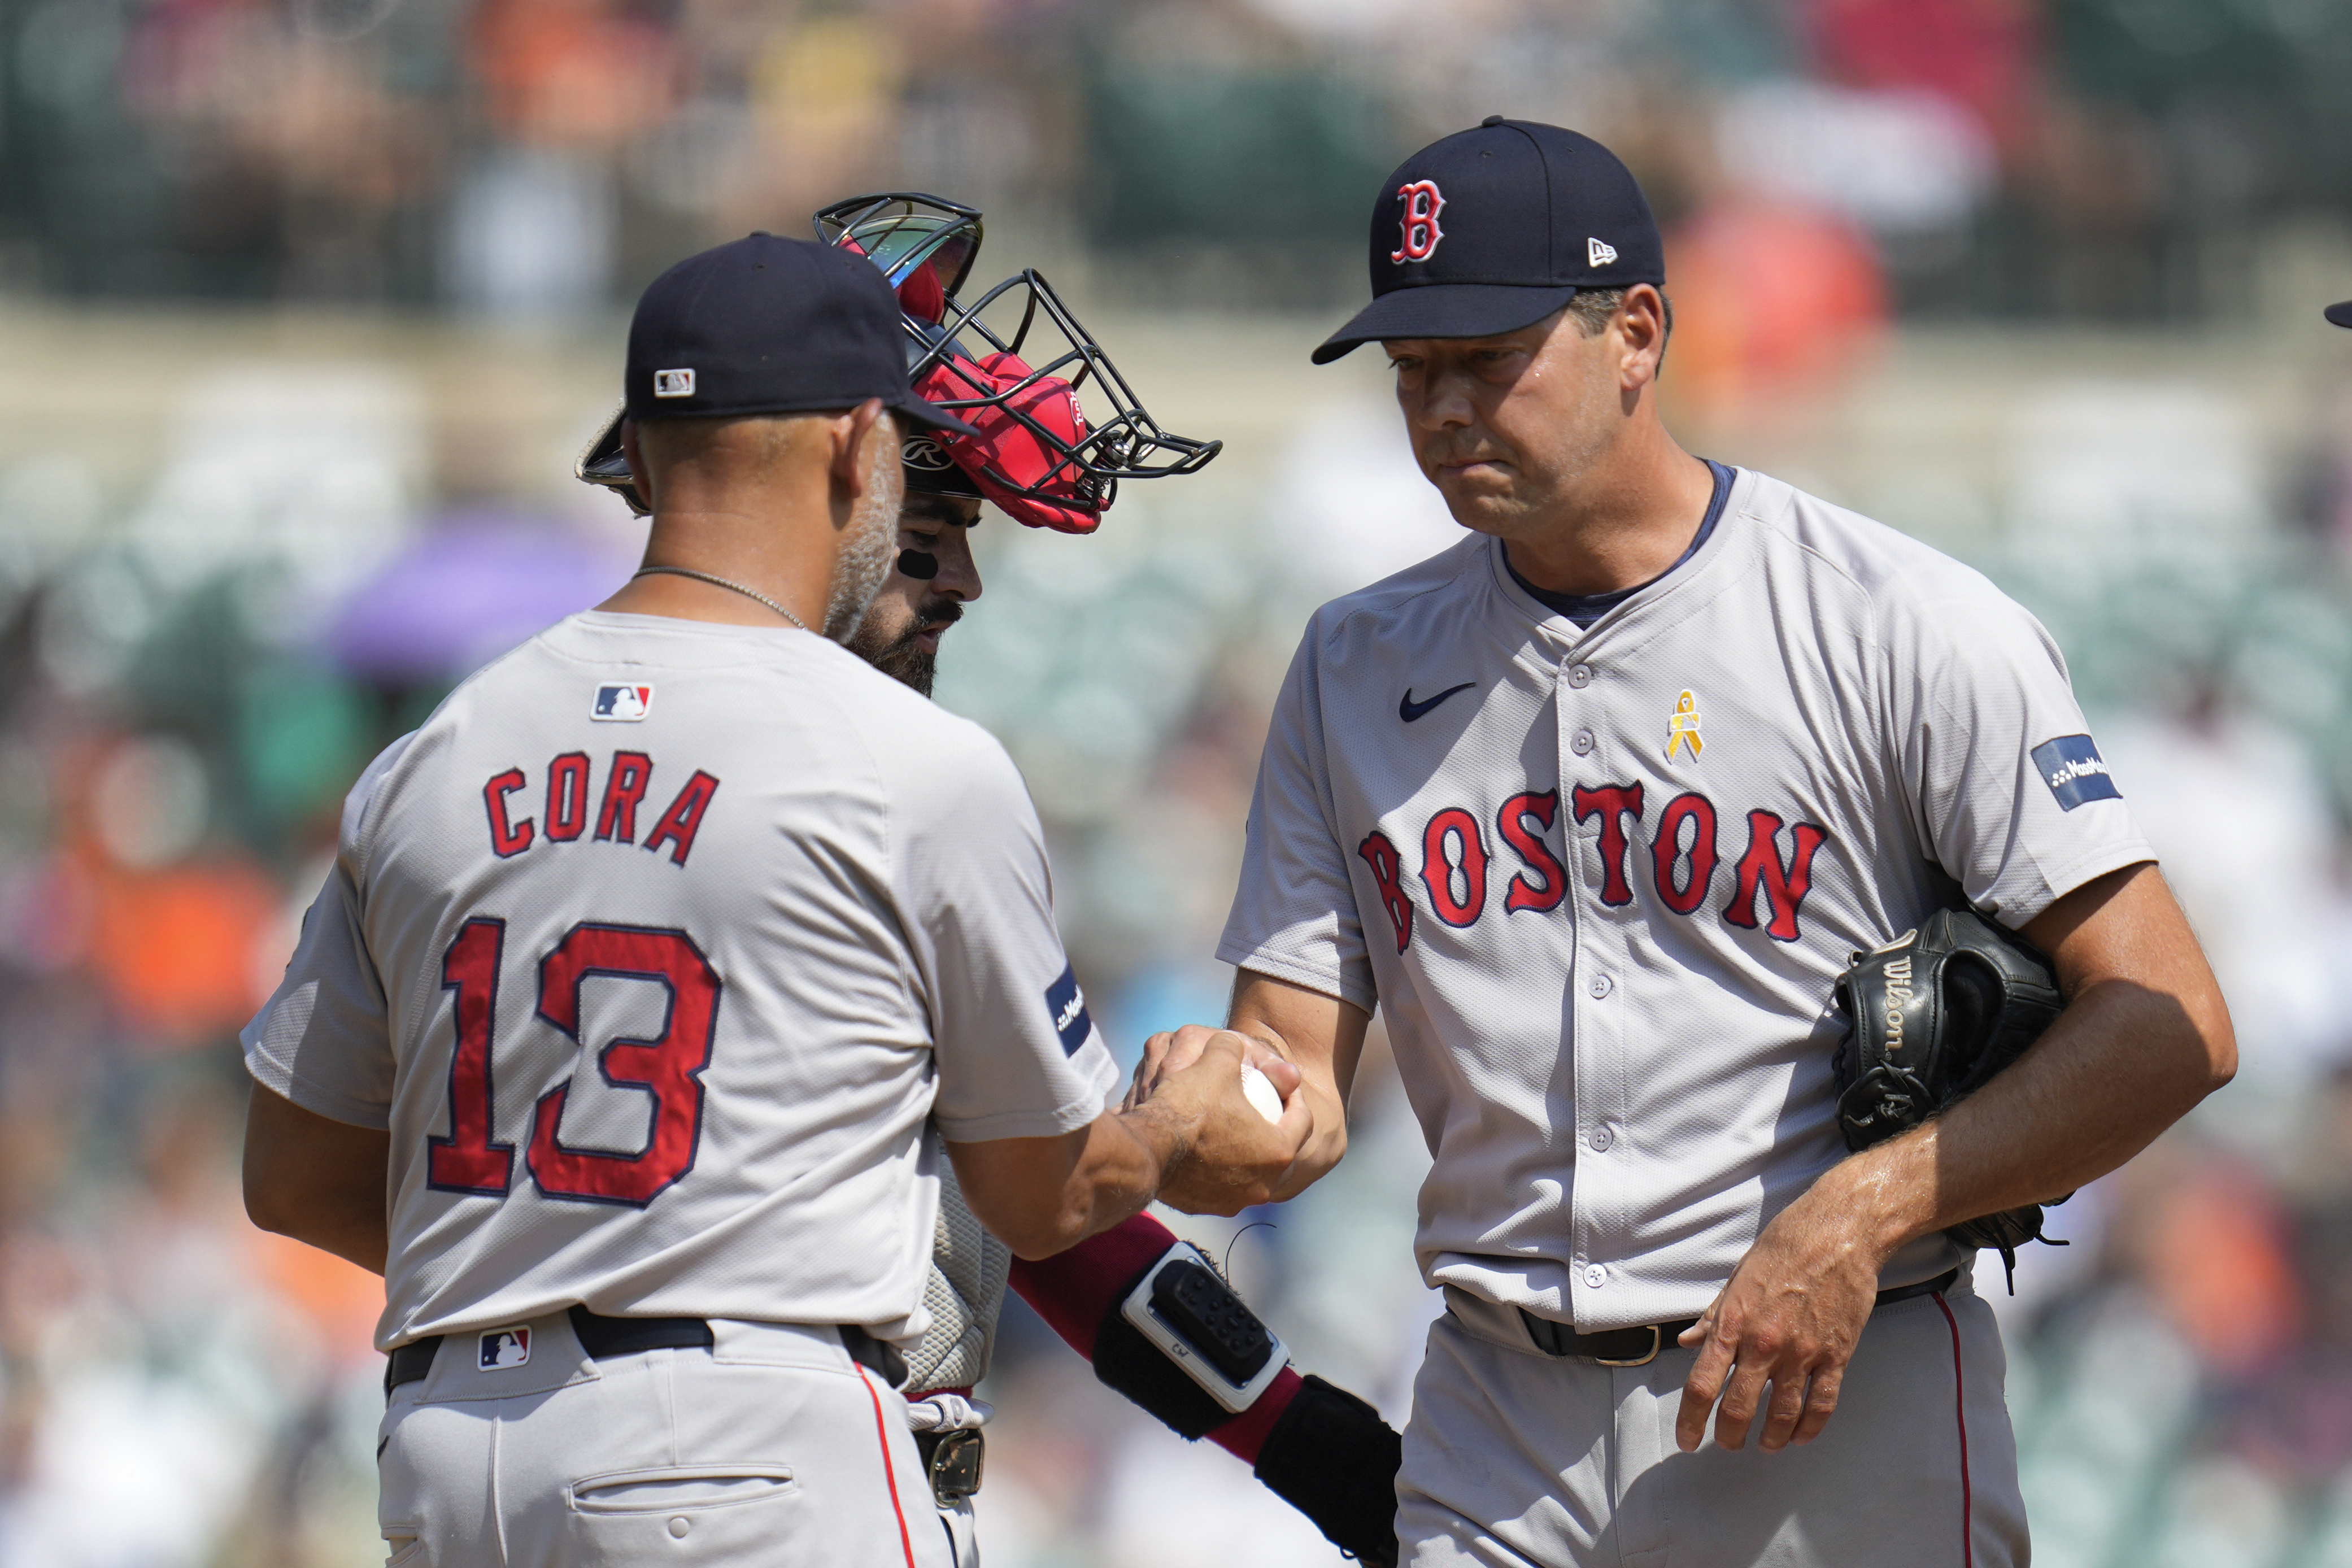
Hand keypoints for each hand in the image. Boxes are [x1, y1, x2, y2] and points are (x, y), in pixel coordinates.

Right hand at [1123, 1031, 1307, 1215]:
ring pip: (1249, 1172)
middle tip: (1257, 1109)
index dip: (1294, 1099)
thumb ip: (1232, 1047)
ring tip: (1229, 1129)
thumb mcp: (1216, 1063)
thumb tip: (1233, 1043)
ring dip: (1245, 1152)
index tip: (1282, 1088)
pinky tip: (1203, 1147)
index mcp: (1277, 1151)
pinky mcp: (1204, 1207)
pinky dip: (1217, 1167)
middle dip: (1271, 1129)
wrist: (1145, 1148)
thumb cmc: (1187, 1106)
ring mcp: (1233, 1201)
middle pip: (1278, 1151)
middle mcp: (1262, 1185)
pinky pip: (1219, 1184)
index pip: (1302, 1121)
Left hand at [1673, 1182, 1889, 1452]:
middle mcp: (1764, 1343)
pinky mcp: (1836, 1356)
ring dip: (1770, 1438)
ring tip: (1765, 1445)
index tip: (1688, 1440)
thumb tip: (1689, 1343)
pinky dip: (1809, 1428)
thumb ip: (1713, 1317)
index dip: (1691, 1420)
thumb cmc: (1784, 1249)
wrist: (1837, 1234)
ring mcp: (1802, 1353)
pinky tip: (1800, 1437)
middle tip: (1728, 1444)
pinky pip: (1821, 1405)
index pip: (1703, 1384)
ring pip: (1781, 1415)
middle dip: (1729, 1436)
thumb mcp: (1737, 1279)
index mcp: (1733, 1323)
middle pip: (1739, 1409)